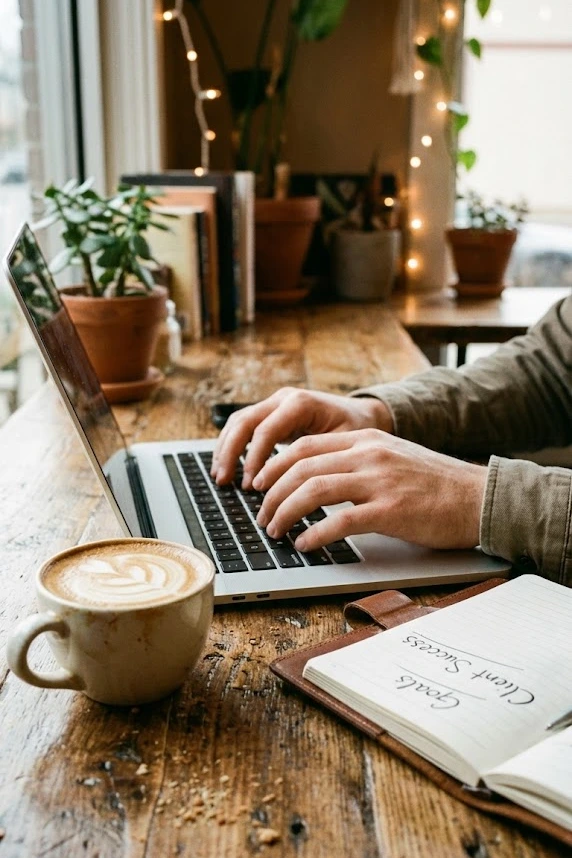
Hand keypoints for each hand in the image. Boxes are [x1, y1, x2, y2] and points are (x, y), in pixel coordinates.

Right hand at [211, 387, 393, 488]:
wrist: (364, 415)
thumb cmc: (358, 431)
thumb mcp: (346, 444)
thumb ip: (320, 461)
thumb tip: (297, 490)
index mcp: (301, 403)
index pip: (266, 430)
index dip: (254, 459)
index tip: (251, 486)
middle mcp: (284, 399)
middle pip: (244, 422)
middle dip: (231, 453)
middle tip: (224, 482)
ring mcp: (275, 404)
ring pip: (238, 422)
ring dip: (225, 450)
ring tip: (220, 478)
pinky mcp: (271, 414)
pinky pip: (243, 427)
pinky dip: (232, 446)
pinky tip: (227, 468)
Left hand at [253, 429, 486, 551]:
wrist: (478, 497)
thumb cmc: (435, 484)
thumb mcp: (392, 458)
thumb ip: (357, 462)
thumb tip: (316, 481)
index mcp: (366, 439)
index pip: (305, 445)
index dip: (275, 466)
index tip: (260, 485)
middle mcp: (369, 454)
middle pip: (301, 466)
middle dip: (272, 492)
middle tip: (261, 514)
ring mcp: (379, 480)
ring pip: (313, 489)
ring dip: (285, 512)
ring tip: (274, 530)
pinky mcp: (391, 510)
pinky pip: (340, 520)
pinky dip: (314, 533)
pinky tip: (305, 544)